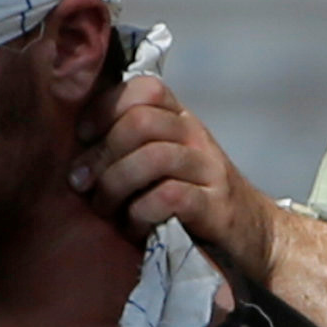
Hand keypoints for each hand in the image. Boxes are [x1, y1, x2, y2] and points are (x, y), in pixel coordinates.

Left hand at [84, 79, 283, 287]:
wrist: (253, 238)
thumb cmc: (191, 202)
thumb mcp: (161, 165)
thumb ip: (129, 147)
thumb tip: (73, 148)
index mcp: (179, 119)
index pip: (144, 88)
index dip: (105, 107)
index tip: (83, 137)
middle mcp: (196, 136)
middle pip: (141, 121)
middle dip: (102, 154)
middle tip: (83, 184)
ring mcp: (209, 170)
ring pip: (153, 157)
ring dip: (116, 185)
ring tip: (105, 209)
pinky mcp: (217, 207)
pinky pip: (171, 197)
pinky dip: (141, 213)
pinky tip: (134, 227)